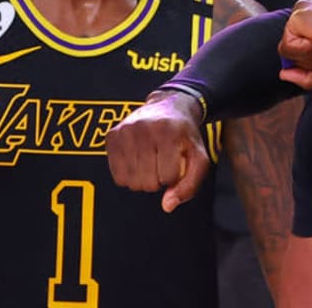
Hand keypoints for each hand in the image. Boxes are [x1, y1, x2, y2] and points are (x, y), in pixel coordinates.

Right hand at [106, 89, 210, 212]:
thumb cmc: (184, 135)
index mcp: (168, 131)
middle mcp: (144, 128)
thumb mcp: (199, 156)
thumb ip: (190, 184)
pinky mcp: (112, 136)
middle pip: (148, 182)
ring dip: (143, 180)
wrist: (168, 106)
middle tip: (162, 165)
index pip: (168, 177)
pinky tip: (138, 162)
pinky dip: (129, 176)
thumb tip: (167, 206)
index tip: (175, 165)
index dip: (174, 177)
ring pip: (131, 181)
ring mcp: (125, 131)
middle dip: (158, 180)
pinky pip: (117, 176)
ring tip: (151, 163)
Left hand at [278, 0, 311, 89]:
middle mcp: (309, 15)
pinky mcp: (296, 15)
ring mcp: (302, 13)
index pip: (300, 45)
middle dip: (307, 59)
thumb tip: (283, 75)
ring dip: (306, 56)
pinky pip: (286, 46)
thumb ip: (305, 76)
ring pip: (287, 49)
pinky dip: (302, 51)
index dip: (309, 59)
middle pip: (292, 48)